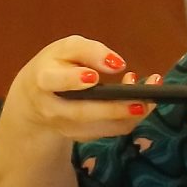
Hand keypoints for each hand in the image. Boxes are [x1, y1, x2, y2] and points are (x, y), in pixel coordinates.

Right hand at [3, 36, 155, 141]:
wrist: (35, 101)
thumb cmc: (55, 66)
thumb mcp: (66, 49)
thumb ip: (88, 51)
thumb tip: (116, 64)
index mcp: (44, 81)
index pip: (56, 81)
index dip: (73, 80)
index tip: (94, 77)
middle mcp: (54, 109)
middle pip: (83, 113)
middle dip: (114, 109)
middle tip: (140, 101)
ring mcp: (69, 127)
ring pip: (103, 128)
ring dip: (131, 114)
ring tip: (151, 94)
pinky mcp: (84, 136)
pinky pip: (112, 131)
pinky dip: (132, 117)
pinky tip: (145, 100)